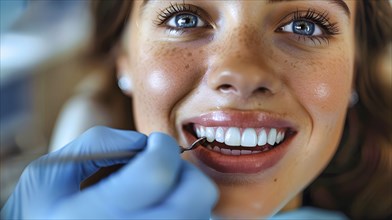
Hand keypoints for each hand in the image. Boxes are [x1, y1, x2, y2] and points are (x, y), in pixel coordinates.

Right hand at [1, 126, 217, 218]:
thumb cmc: (42, 216)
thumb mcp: (49, 175)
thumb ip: (96, 145)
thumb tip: (142, 141)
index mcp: (95, 215)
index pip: (157, 173)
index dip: (163, 146)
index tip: (155, 142)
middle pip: (196, 196)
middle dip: (185, 170)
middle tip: (163, 165)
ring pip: (201, 213)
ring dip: (186, 192)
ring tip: (158, 190)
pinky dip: (186, 211)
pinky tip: (159, 208)